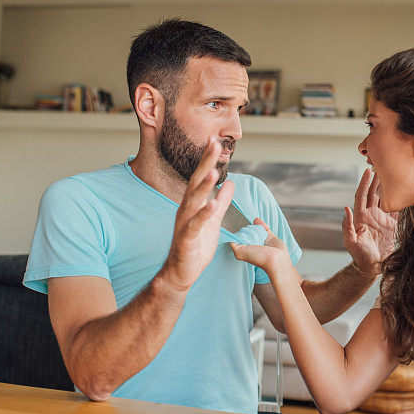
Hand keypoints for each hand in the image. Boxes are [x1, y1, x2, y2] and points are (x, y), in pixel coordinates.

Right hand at [161, 138, 235, 292]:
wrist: (181, 273)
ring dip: (204, 186)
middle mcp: (186, 210)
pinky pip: (194, 225)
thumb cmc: (196, 246)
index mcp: (193, 204)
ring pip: (193, 201)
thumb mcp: (214, 220)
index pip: (201, 176)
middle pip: (196, 182)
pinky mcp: (186, 240)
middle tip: (214, 143)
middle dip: (205, 162)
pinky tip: (211, 205)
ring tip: (213, 171)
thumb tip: (232, 183)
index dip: (208, 159)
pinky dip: (203, 215)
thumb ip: (222, 201)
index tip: (215, 140)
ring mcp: (184, 224)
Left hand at [230, 219, 291, 274]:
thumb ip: (233, 245)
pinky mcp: (270, 237)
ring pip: (256, 231)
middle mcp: (254, 246)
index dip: (237, 235)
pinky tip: (257, 219)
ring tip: (250, 222)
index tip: (236, 230)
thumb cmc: (259, 258)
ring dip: (253, 226)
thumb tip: (231, 237)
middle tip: (243, 226)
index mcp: (246, 250)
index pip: (239, 240)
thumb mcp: (240, 253)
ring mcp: (262, 241)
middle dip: (245, 230)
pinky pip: (265, 228)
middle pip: (247, 235)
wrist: (276, 259)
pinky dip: (261, 223)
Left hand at [343, 168, 396, 276]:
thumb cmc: (359, 256)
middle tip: (382, 165)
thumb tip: (345, 208)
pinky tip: (402, 190)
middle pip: (373, 192)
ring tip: (391, 174)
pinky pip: (395, 209)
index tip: (368, 171)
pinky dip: (397, 199)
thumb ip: (347, 225)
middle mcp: (370, 215)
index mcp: (360, 216)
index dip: (365, 182)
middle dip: (376, 179)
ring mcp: (381, 219)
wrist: (371, 267)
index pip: (362, 195)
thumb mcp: (350, 241)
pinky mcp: (391, 224)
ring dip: (386, 186)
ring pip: (383, 198)